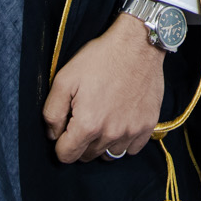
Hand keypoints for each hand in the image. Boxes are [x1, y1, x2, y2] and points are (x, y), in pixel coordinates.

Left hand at [42, 12, 163, 162]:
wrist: (137, 43)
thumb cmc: (100, 58)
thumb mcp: (64, 79)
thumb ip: (52, 112)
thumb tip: (53, 135)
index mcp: (87, 124)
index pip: (66, 156)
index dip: (61, 144)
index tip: (66, 129)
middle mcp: (111, 133)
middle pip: (87, 156)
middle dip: (81, 142)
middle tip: (84, 118)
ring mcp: (132, 130)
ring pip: (109, 155)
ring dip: (102, 143)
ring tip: (103, 119)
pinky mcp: (148, 125)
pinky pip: (132, 149)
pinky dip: (124, 141)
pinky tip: (120, 121)